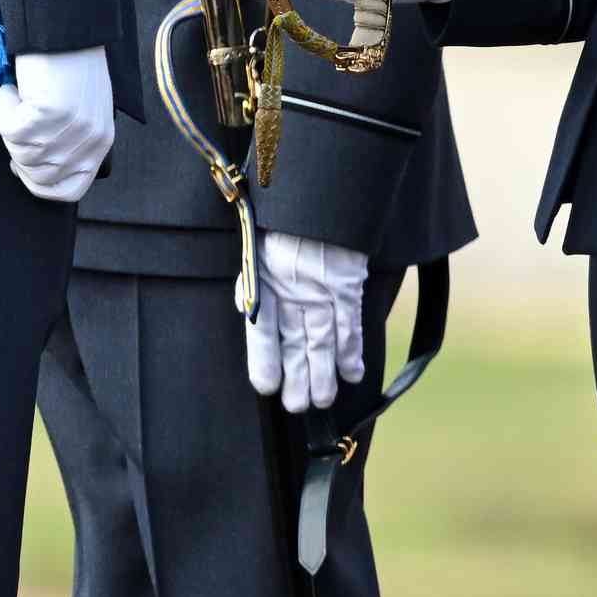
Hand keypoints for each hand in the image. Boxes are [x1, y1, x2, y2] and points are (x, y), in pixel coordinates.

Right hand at [0, 46, 115, 203]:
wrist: (66, 27)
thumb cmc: (68, 62)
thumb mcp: (79, 109)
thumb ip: (65, 140)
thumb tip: (27, 164)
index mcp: (101, 141)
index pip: (71, 189)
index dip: (40, 184)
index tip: (20, 165)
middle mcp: (90, 141)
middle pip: (39, 177)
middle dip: (17, 154)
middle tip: (14, 122)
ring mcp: (70, 131)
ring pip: (20, 154)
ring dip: (9, 125)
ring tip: (18, 95)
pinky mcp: (48, 115)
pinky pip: (9, 129)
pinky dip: (3, 108)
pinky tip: (13, 88)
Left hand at [244, 231, 369, 410]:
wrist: (319, 189)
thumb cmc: (284, 214)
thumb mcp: (257, 242)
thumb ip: (252, 279)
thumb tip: (244, 307)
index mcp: (264, 279)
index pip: (262, 330)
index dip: (264, 361)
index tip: (266, 387)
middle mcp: (292, 291)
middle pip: (293, 344)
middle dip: (297, 378)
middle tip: (297, 406)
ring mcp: (322, 291)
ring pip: (322, 343)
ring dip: (323, 374)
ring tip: (322, 400)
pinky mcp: (348, 286)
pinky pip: (350, 327)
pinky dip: (352, 352)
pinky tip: (352, 374)